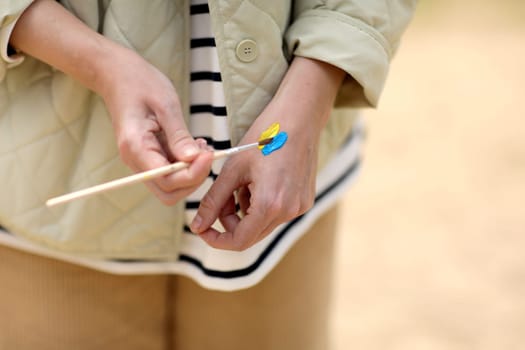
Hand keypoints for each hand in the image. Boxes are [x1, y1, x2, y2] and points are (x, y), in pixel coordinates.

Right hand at [11, 0, 212, 205]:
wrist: (117, 74)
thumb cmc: (140, 83)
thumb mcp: (166, 104)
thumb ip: (179, 135)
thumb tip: (193, 160)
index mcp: (136, 148)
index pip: (167, 180)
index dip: (193, 174)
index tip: (209, 154)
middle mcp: (135, 161)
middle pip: (169, 192)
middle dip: (193, 179)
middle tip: (207, 154)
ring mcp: (141, 160)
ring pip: (170, 185)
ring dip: (191, 172)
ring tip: (201, 147)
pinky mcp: (148, 156)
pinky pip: (169, 172)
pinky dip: (186, 165)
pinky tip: (194, 146)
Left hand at [190, 57, 344, 249]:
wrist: (300, 116)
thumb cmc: (265, 136)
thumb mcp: (233, 168)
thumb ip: (213, 200)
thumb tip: (197, 226)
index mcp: (271, 204)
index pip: (239, 241)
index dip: (216, 240)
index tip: (202, 229)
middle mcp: (289, 211)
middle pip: (250, 234)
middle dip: (229, 220)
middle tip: (220, 196)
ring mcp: (300, 207)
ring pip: (262, 224)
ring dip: (245, 211)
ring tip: (243, 181)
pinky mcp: (305, 200)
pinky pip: (276, 213)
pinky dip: (261, 204)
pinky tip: (260, 180)